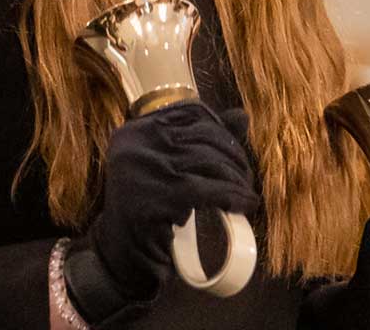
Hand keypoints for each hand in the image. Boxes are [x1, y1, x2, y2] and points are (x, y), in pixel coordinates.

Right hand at [62, 101, 259, 322]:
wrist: (122, 257)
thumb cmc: (150, 210)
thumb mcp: (169, 168)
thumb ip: (200, 141)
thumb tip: (242, 116)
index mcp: (135, 131)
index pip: (191, 112)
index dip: (222, 128)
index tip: (235, 151)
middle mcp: (134, 144)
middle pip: (204, 136)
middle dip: (234, 157)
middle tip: (245, 178)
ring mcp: (142, 170)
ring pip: (209, 162)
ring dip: (237, 179)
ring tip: (246, 193)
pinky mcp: (154, 199)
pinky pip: (208, 191)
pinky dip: (233, 197)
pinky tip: (245, 206)